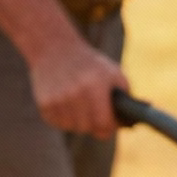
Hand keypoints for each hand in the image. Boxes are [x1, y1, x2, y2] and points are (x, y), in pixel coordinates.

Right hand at [0, 0, 129, 138]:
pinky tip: (65, 100)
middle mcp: (75, 94)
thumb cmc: (90, 64)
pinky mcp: (45, 105)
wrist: (55, 47)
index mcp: (94, 87)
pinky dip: (63, 117)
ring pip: (73, 127)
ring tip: (78, 101)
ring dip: (78, 120)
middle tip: (93, 110)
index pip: (104, 125)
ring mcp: (58, 100)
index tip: (109, 123)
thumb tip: (131, 123)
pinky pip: (58, 123)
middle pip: (88, 128)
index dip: (108, 126)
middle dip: (93, 123)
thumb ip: (124, 97)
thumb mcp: (113, 73)